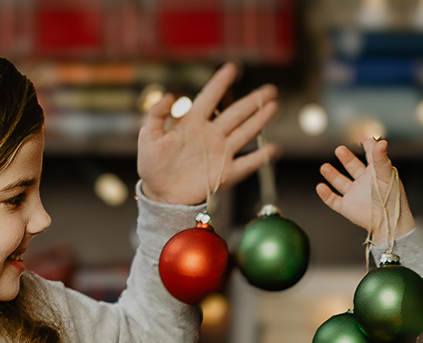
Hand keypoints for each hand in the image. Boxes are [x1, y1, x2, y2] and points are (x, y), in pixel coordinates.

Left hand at [138, 63, 277, 206]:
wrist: (161, 196)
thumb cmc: (153, 166)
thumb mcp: (148, 137)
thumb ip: (156, 114)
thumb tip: (170, 95)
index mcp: (192, 123)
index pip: (210, 97)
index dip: (220, 82)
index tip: (232, 68)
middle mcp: (211, 135)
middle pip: (236, 113)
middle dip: (253, 100)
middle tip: (270, 89)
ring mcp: (221, 153)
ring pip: (245, 132)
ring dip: (260, 120)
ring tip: (274, 106)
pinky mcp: (226, 173)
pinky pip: (247, 164)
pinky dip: (261, 157)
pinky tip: (274, 148)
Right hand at [317, 138, 415, 244]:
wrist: (389, 223)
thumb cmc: (392, 199)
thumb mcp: (387, 175)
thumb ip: (381, 158)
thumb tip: (381, 142)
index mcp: (376, 173)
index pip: (371, 156)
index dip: (368, 147)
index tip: (365, 139)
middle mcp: (364, 183)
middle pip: (353, 167)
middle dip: (346, 158)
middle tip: (339, 149)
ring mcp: (355, 195)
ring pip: (340, 182)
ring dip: (332, 175)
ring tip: (324, 167)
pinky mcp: (347, 207)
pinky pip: (333, 200)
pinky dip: (325, 194)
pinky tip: (320, 187)